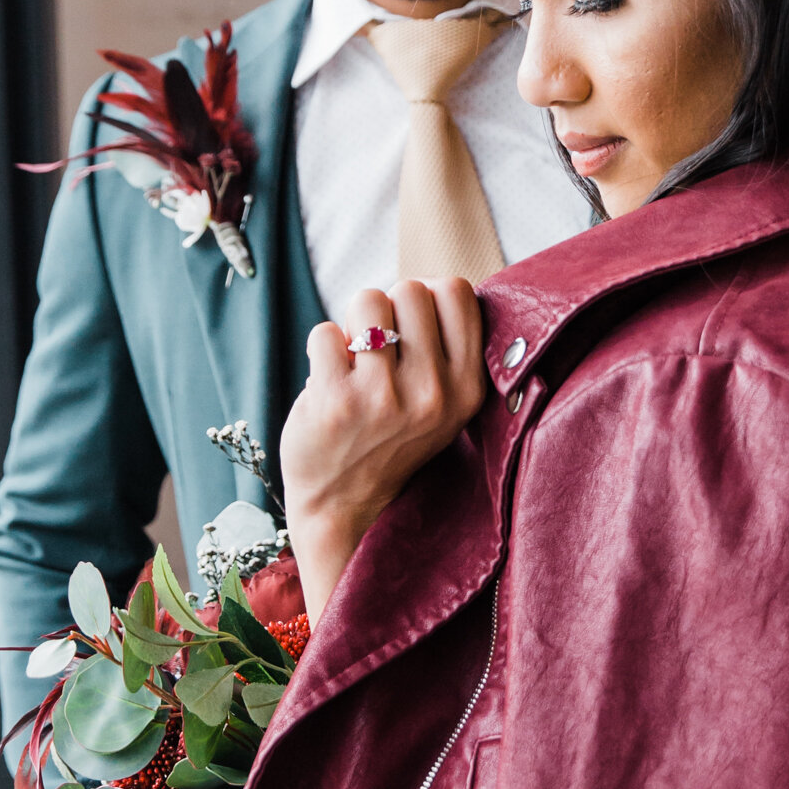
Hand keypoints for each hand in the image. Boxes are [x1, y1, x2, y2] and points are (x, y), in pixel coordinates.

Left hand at [281, 278, 485, 623]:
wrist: (345, 506)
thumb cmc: (390, 439)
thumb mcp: (442, 405)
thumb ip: (447, 349)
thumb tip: (432, 282)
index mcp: (467, 387)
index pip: (456, 290)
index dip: (426, 295)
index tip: (411, 324)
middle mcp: (433, 392)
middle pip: (410, 288)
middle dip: (387, 307)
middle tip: (378, 347)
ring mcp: (385, 399)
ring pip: (367, 300)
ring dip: (351, 323)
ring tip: (353, 361)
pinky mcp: (337, 403)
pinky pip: (324, 332)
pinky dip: (321, 348)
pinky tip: (329, 381)